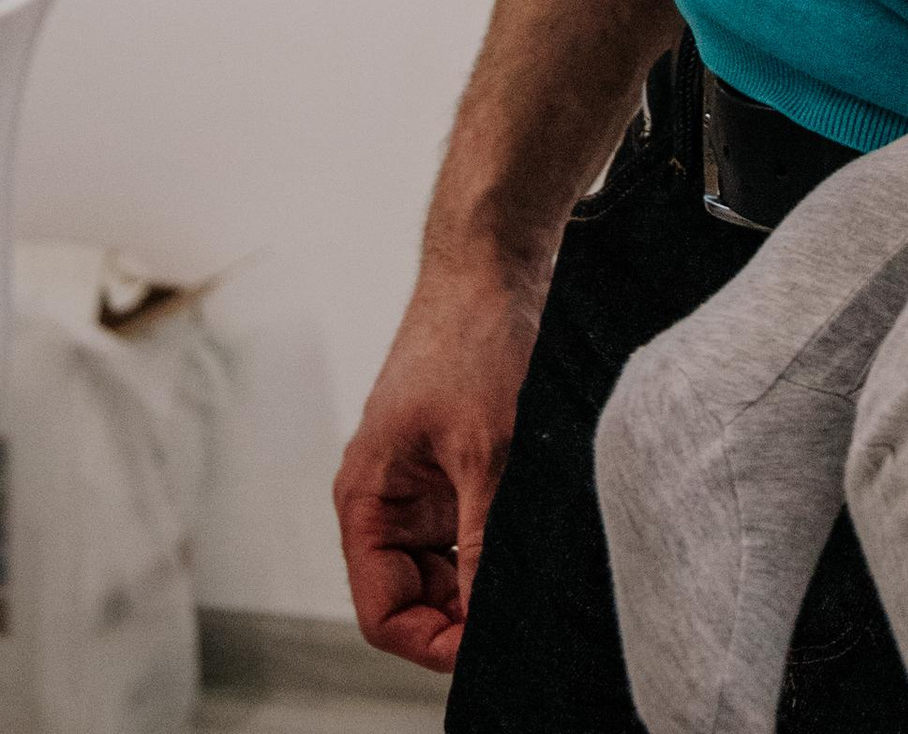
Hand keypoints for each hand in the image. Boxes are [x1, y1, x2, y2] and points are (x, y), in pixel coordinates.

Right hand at [333, 250, 550, 670]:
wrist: (495, 261)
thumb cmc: (471, 336)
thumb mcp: (484, 452)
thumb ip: (482, 544)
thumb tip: (489, 621)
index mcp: (368, 498)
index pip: (383, 611)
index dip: (432, 641)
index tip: (488, 646)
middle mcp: (391, 498)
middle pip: (419, 598)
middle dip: (465, 611)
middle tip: (524, 609)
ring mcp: (429, 483)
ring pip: (454, 566)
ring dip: (490, 573)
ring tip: (536, 563)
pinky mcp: (464, 464)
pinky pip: (478, 528)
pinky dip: (505, 539)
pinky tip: (540, 533)